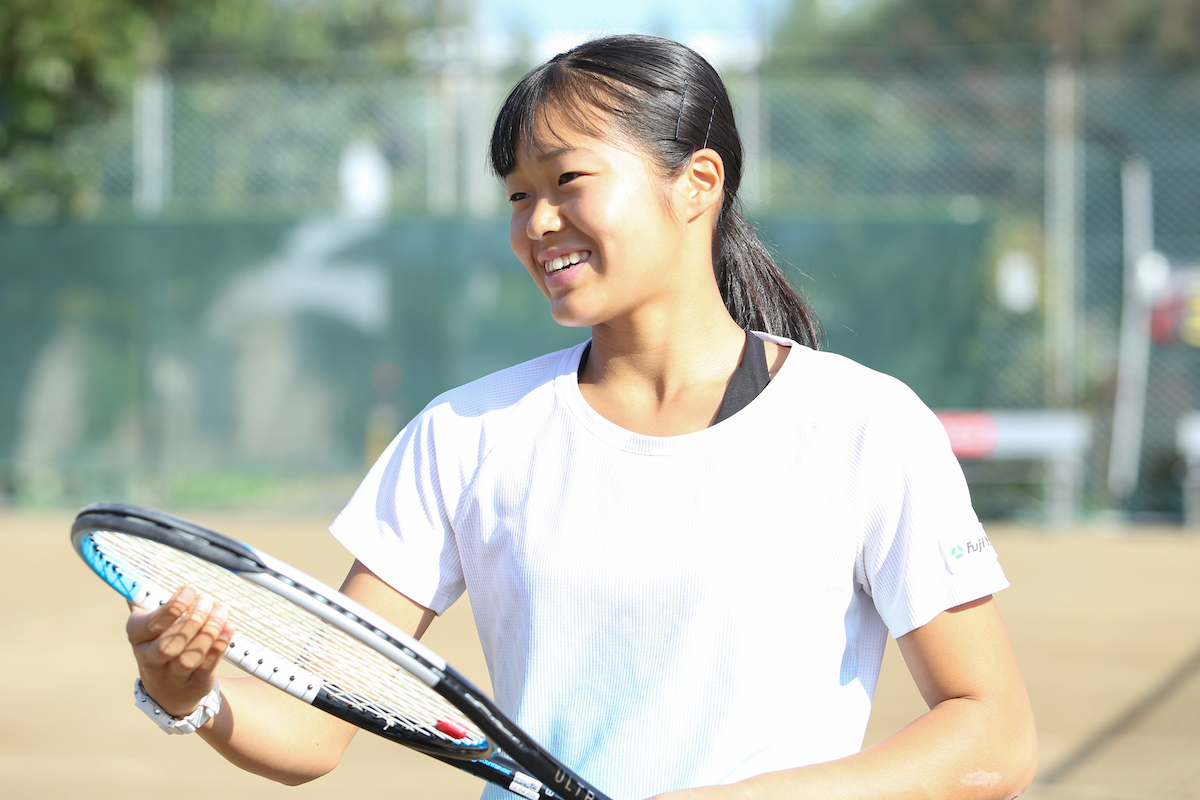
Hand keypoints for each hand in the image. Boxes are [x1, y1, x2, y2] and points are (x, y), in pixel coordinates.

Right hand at [127, 585, 233, 717]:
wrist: (168, 688)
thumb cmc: (160, 638)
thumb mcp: (151, 615)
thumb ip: (152, 588)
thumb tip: (157, 556)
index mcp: (137, 635)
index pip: (151, 624)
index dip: (172, 608)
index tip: (190, 590)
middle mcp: (150, 657)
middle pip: (170, 643)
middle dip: (192, 620)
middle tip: (208, 601)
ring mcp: (171, 675)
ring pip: (189, 656)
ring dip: (209, 632)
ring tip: (222, 611)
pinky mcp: (193, 683)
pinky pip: (207, 665)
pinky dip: (219, 645)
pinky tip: (228, 627)